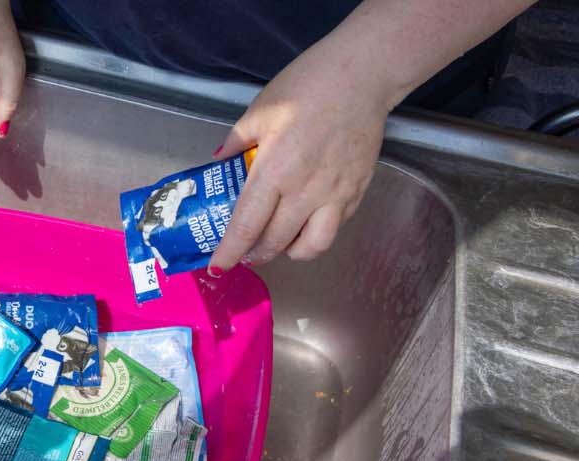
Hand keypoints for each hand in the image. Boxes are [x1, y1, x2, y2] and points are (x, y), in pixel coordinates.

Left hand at [207, 49, 395, 274]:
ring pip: (313, 246)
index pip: (246, 226)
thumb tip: (220, 159)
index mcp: (274, 172)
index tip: (217, 266)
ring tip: (280, 242)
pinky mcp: (358, 191)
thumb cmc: (306, 87)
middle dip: (256, 255)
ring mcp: (335, 194)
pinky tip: (307, 219)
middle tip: (245, 252)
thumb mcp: (260, 111)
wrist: (361, 76)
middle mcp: (305, 191)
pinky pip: (336, 226)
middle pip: (276, 243)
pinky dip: (318, 232)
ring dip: (291, 251)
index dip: (230, 252)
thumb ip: (237, 141)